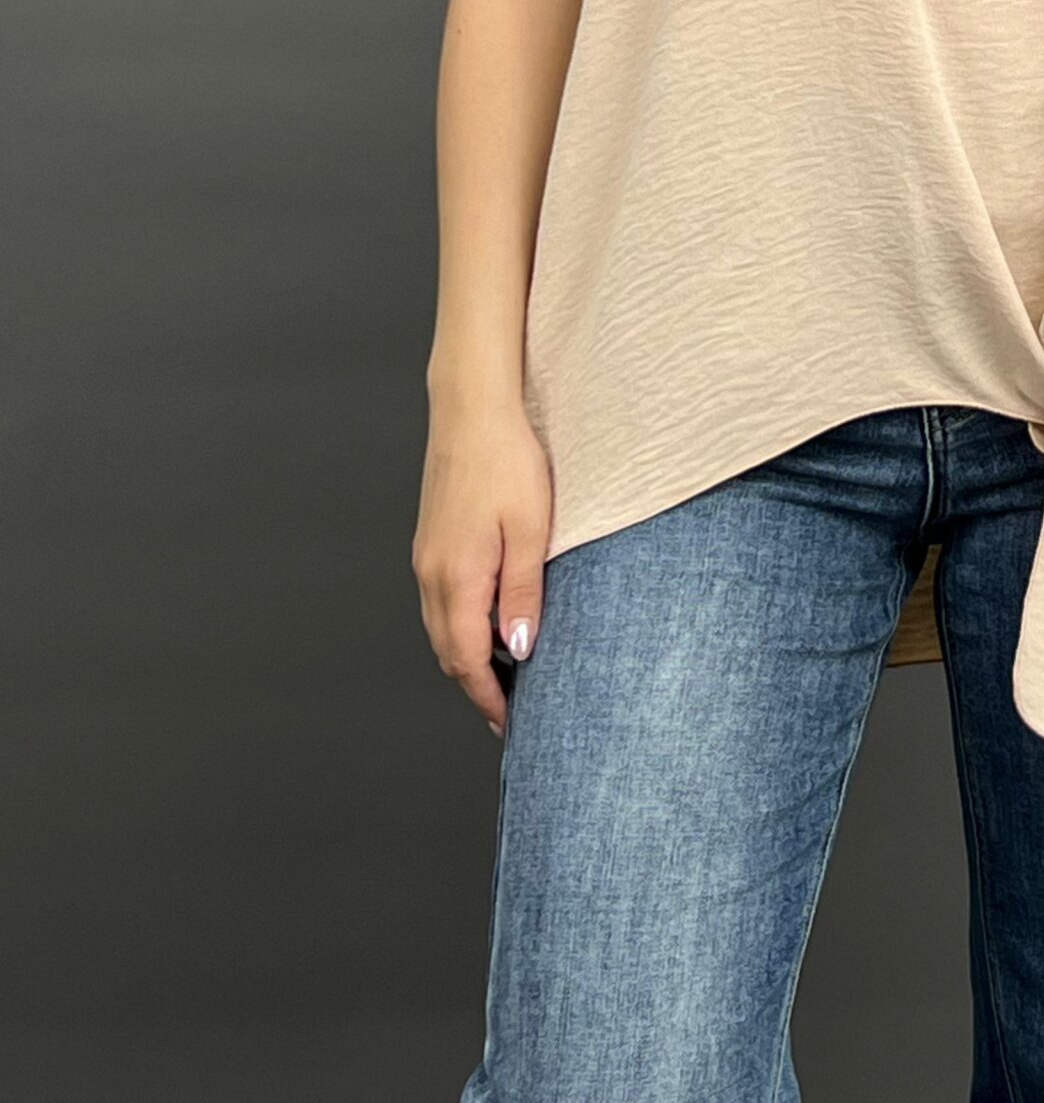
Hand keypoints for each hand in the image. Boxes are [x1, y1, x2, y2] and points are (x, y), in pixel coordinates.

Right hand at [413, 393, 553, 740]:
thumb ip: (523, 593)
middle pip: (447, 651)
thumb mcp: (530, 530)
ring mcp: (426, 556)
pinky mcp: (431, 540)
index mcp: (457, 577)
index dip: (488, 698)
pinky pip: (440, 601)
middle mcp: (431, 573)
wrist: (473, 407)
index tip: (511, 724)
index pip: (467, 660)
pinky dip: (460, 626)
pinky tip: (489, 621)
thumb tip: (519, 651)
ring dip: (467, 657)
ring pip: (441, 628)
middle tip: (510, 711)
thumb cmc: (507, 459)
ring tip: (505, 674)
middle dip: (476, 687)